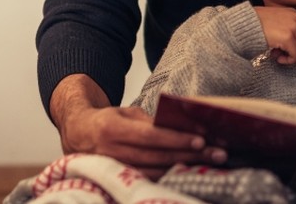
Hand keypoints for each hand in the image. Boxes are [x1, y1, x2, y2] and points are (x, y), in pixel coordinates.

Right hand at [50, 74, 222, 177]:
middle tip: (217, 153)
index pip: (151, 136)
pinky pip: (149, 180)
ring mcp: (113, 170)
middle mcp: (111, 152)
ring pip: (156, 172)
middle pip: (158, 157)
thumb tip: (181, 127)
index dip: (176, 139)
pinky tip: (190, 173)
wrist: (77, 135)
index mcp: (112, 130)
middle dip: (190, 156)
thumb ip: (149, 121)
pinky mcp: (117, 182)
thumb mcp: (125, 113)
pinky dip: (171, 177)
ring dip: (185, 168)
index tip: (201, 139)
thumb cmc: (106, 121)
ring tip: (210, 163)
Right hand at [253, 5, 295, 63]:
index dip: (295, 44)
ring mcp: (293, 27)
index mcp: (293, 14)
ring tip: (276, 55)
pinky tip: (276, 57)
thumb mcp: (275, 24)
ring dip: (291, 57)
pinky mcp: (288, 37)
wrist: (241, 26)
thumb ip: (287, 31)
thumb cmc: (254, 26)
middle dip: (293, 51)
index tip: (282, 48)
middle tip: (278, 53)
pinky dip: (288, 60)